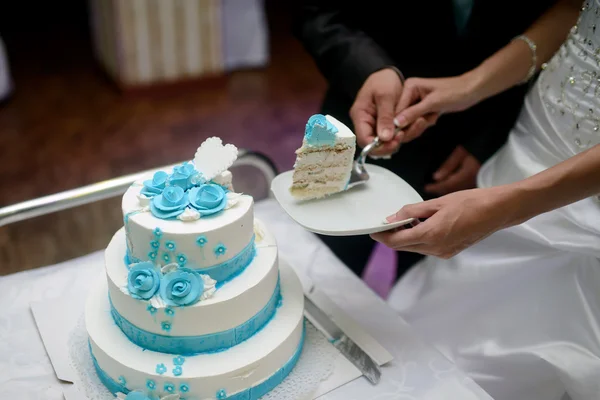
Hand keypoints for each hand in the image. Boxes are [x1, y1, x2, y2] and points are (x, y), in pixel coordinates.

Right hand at [350, 68, 403, 155]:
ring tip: (407, 130)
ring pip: (383, 143)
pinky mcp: (383, 126)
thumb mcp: (385, 96)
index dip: (378, 146)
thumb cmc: (383, 81)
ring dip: (395, 141)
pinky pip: (389, 137)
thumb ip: (385, 117)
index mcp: (360, 116)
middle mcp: (365, 124)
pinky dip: (398, 135)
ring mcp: (373, 126)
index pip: (364, 140)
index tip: (395, 141)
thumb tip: (385, 138)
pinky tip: (407, 128)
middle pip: (373, 145)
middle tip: (403, 136)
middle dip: (388, 145)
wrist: (387, 74)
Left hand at [370, 186, 515, 258]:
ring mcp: (444, 252)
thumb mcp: (436, 203)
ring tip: (404, 220)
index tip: (373, 229)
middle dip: (391, 236)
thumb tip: (392, 218)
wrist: (497, 211)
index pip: (396, 242)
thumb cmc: (470, 202)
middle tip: (385, 223)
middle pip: (403, 247)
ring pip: (415, 248)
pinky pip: (427, 247)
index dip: (382, 236)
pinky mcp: (450, 252)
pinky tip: (420, 224)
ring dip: (405, 237)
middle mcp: (436, 248)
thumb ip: (411, 212)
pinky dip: (419, 238)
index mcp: (431, 235)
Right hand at [394, 75, 479, 141]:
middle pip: (400, 118)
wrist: (470, 91)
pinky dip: (425, 124)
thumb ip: (413, 113)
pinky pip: (417, 123)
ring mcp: (415, 103)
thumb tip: (396, 122)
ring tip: (432, 117)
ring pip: (409, 123)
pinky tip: (434, 117)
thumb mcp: (433, 103)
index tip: (400, 134)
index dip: (398, 123)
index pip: (396, 110)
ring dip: (420, 125)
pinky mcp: (422, 110)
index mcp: (409, 87)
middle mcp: (409, 95)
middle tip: (425, 122)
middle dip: (412, 125)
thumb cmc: (455, 92)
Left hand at [425, 146, 480, 194]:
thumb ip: (448, 165)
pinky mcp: (480, 179)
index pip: (447, 185)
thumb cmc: (478, 143)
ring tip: (438, 187)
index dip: (436, 188)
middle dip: (441, 190)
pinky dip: (456, 187)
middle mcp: (472, 181)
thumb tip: (435, 178)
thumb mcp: (461, 152)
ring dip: (448, 190)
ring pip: (459, 190)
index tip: (426, 188)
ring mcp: (477, 181)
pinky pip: (466, 186)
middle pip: (454, 190)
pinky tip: (452, 184)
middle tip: (430, 189)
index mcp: (467, 174)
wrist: (493, 142)